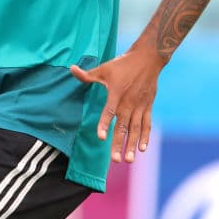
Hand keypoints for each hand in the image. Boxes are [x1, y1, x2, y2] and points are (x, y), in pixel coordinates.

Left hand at [70, 46, 164, 163]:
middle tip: (115, 160)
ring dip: (133, 145)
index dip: (105, 124)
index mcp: (116, 94)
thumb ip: (87, 75)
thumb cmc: (122, 64)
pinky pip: (147, 124)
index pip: (109, 112)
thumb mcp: (104, 68)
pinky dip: (145, 136)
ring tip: (129, 159)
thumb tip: (71, 69)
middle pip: (123, 126)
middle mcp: (128, 103)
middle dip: (119, 144)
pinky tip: (143, 149)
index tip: (101, 138)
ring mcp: (139, 106)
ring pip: (135, 129)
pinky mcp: (147, 107)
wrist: (147, 59)